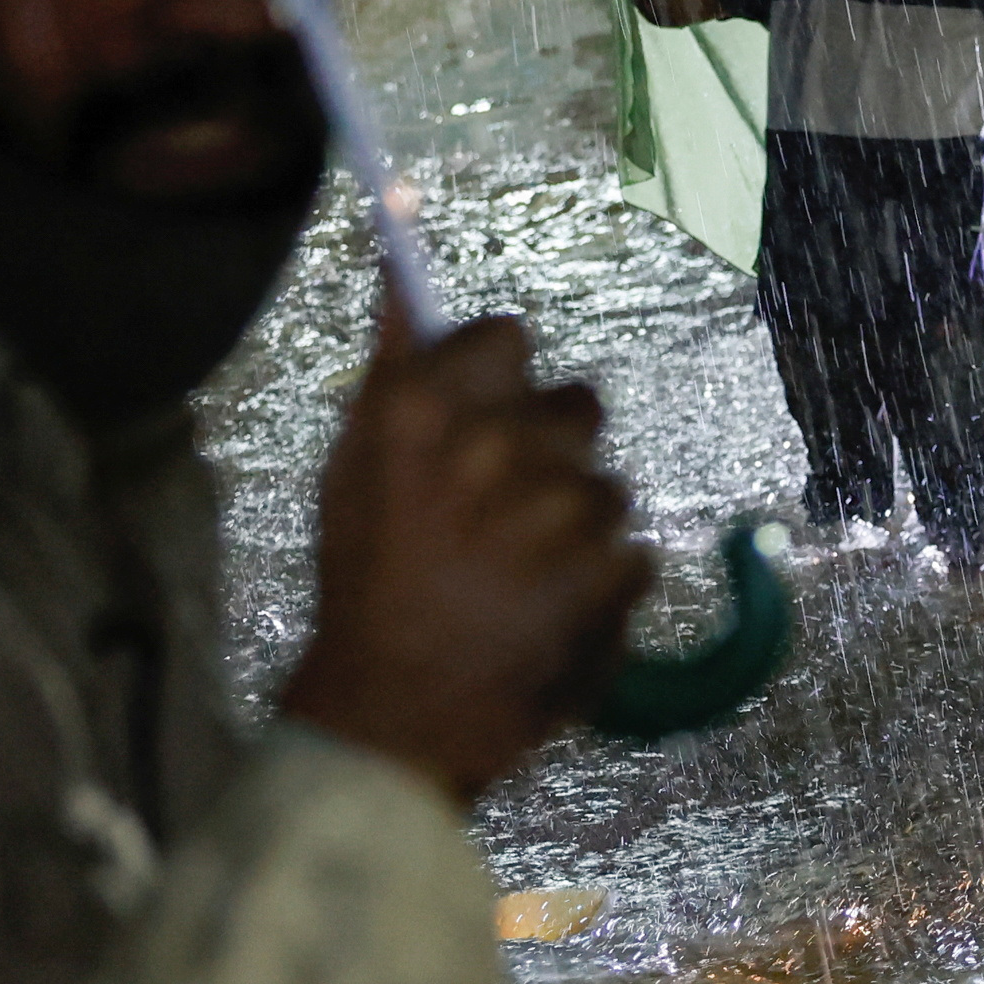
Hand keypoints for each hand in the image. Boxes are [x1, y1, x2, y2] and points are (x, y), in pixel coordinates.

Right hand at [280, 297, 652, 806]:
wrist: (393, 716)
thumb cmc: (364, 588)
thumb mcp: (351, 469)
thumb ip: (392, 365)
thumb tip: (400, 266)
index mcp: (423, 412)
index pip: (507, 338)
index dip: (500, 377)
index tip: (484, 415)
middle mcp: (497, 446)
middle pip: (573, 406)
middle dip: (548, 451)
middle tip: (503, 513)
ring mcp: (560, 511)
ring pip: (606, 484)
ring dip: (577, 522)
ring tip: (520, 575)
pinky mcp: (610, 572)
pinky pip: (632, 552)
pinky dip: (603, 581)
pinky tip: (549, 609)